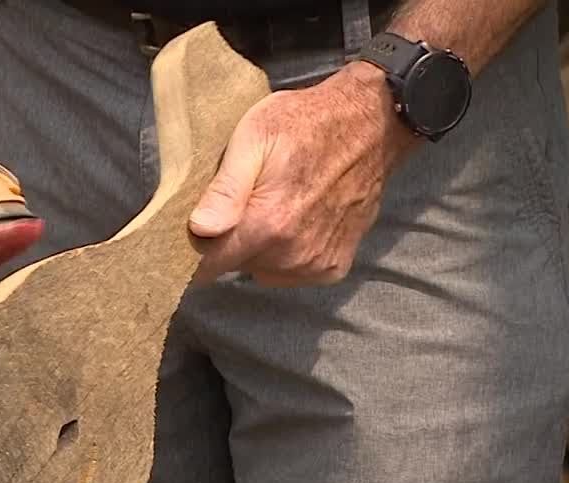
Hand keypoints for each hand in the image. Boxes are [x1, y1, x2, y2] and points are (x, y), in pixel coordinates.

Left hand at [188, 62, 420, 286]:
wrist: (371, 125)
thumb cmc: (306, 124)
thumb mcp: (254, 138)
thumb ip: (225, 189)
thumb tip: (200, 229)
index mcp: (267, 226)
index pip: (208, 264)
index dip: (197, 247)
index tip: (198, 226)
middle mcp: (292, 255)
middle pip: (236, 265)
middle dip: (232, 239)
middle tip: (248, 199)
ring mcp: (316, 264)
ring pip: (262, 270)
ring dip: (260, 247)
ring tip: (276, 205)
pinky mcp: (333, 266)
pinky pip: (291, 272)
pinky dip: (287, 254)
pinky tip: (298, 220)